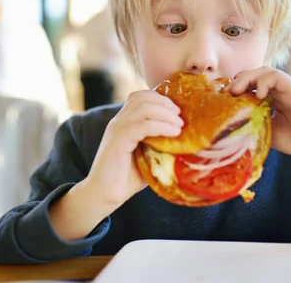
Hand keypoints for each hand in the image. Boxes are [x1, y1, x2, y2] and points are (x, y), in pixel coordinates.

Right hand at [84, 89, 182, 207]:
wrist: (104, 195)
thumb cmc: (127, 178)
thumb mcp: (148, 155)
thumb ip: (160, 143)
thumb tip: (186, 140)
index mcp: (124, 121)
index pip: (141, 96)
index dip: (161, 98)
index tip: (178, 111)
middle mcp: (119, 120)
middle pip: (143, 97)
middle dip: (166, 103)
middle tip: (181, 117)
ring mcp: (117, 128)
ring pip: (143, 107)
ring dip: (166, 113)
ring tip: (180, 125)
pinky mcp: (118, 140)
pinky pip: (142, 125)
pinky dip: (161, 126)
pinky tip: (174, 133)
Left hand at [229, 67, 290, 164]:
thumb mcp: (270, 132)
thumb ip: (255, 124)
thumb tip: (232, 126)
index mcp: (275, 98)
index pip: (252, 85)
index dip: (237, 89)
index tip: (225, 100)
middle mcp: (281, 90)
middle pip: (255, 75)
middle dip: (238, 81)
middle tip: (227, 94)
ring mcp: (289, 87)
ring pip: (264, 71)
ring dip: (247, 78)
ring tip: (236, 91)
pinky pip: (276, 76)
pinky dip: (263, 81)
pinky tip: (258, 94)